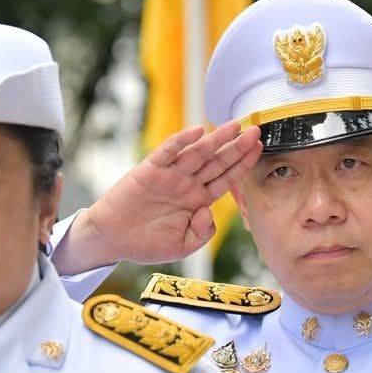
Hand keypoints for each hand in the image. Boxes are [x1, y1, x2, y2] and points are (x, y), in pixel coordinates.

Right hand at [59, 122, 261, 272]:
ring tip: (234, 126)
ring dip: (216, 139)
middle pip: (217, 161)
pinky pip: (168, 152)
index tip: (259, 149)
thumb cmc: (146, 243)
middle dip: (237, 147)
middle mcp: (187, 184)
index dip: (242, 164)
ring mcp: (170, 175)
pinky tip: (197, 131)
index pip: (226, 178)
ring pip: (197, 153)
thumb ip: (202, 232)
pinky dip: (182, 141)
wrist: (112, 239)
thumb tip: (209, 211)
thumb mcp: (183, 246)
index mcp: (197, 200)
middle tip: (255, 130)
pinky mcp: (150, 170)